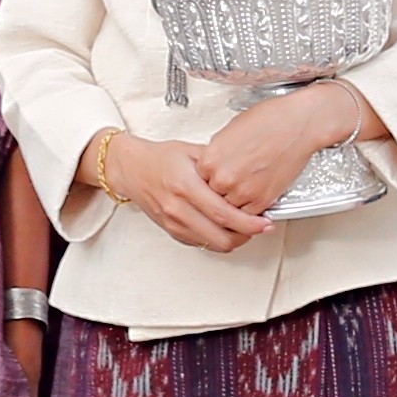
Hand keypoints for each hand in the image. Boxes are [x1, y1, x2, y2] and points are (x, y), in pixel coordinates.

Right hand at [89, 128, 269, 252]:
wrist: (131, 169)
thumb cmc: (160, 158)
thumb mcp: (193, 151)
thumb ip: (220, 163)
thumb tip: (248, 173)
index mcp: (185, 185)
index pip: (223, 214)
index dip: (249, 223)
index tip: (265, 222)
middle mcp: (178, 208)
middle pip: (221, 237)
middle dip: (247, 235)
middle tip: (260, 226)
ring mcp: (174, 223)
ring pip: (213, 245)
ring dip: (234, 239)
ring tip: (245, 227)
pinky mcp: (172, 231)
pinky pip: (202, 244)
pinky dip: (218, 239)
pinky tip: (225, 227)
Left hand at [197, 80, 368, 216]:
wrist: (296, 124)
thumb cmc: (268, 120)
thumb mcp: (229, 132)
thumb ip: (216, 153)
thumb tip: (213, 164)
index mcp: (210, 160)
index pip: (199, 182)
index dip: (209, 181)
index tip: (215, 181)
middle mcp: (223, 179)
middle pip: (212, 198)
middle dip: (220, 194)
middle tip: (230, 187)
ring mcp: (243, 192)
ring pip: (229, 211)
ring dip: (235, 205)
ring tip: (242, 194)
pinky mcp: (262, 200)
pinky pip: (249, 216)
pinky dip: (251, 211)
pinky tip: (254, 198)